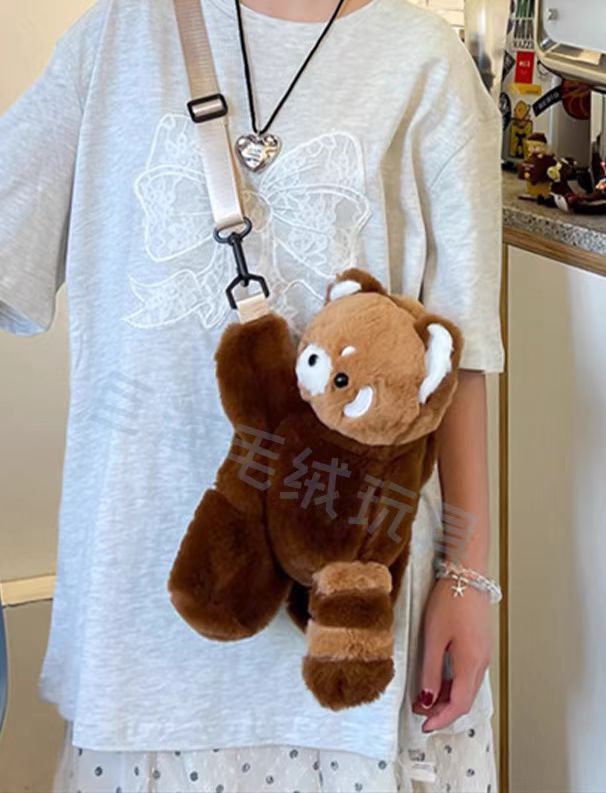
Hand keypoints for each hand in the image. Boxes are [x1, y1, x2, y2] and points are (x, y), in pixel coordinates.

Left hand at [412, 577, 491, 731]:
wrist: (467, 575)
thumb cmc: (451, 600)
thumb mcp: (434, 638)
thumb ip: (431, 671)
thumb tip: (427, 698)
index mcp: (471, 663)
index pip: (458, 704)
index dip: (441, 719)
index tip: (425, 726)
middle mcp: (481, 662)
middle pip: (465, 699)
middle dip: (443, 711)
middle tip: (421, 714)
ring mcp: (483, 654)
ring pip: (467, 687)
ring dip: (448, 697)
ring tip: (425, 698)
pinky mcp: (480, 646)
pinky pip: (468, 674)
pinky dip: (453, 683)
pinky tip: (438, 680)